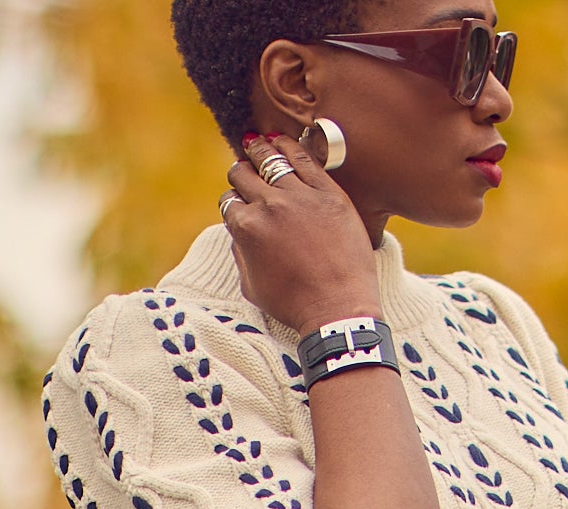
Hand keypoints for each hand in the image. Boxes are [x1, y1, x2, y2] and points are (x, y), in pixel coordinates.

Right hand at [223, 133, 382, 334]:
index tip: (239, 201)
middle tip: (245, 172)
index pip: (229, 201)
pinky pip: (304, 158)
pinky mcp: (329, 193)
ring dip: (259, 150)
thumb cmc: (294, 304)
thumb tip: (237, 231)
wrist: (338, 308)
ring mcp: (299, 196)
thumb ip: (239, 253)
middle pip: (244, 175)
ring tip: (256, 142)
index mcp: (245, 227)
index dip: (233, 201)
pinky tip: (281, 140)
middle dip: (241, 173)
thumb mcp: (251, 285)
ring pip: (271, 159)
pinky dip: (288, 146)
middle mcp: (268, 206)